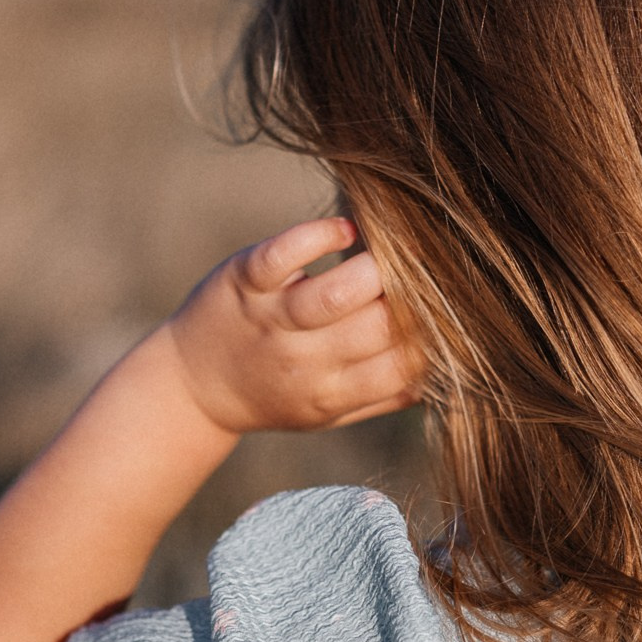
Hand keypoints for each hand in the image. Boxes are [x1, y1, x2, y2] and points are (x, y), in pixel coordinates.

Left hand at [157, 216, 419, 435]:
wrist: (190, 385)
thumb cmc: (272, 394)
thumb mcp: (325, 413)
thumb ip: (382, 398)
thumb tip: (443, 378)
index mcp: (333, 395)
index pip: (405, 367)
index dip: (436, 337)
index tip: (451, 312)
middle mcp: (305, 362)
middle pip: (379, 328)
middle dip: (414, 299)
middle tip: (430, 273)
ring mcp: (272, 318)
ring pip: (335, 295)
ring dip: (375, 270)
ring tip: (396, 252)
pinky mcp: (245, 281)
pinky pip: (283, 256)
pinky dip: (316, 236)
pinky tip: (344, 229)